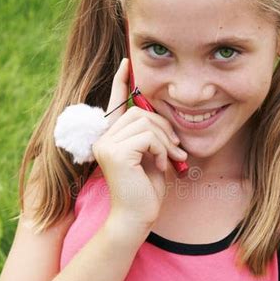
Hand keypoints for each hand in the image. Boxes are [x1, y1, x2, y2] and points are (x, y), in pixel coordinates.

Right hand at [92, 58, 186, 228]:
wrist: (136, 218)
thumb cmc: (145, 191)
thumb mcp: (151, 156)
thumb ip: (150, 136)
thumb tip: (160, 115)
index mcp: (110, 137)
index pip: (114, 103)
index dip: (121, 82)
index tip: (128, 62)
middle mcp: (102, 138)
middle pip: (139, 112)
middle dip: (164, 127)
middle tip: (177, 149)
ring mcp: (106, 144)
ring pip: (145, 123)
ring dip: (165, 140)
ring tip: (170, 159)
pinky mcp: (115, 153)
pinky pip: (148, 137)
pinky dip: (161, 149)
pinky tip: (161, 166)